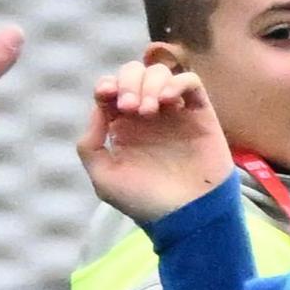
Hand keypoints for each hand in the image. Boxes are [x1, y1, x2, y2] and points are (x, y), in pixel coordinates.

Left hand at [77, 58, 237, 229]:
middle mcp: (148, 115)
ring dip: (150, 83)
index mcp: (124, 127)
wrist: (186, 217)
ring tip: (149, 110)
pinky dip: (177, 83)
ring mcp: (174, 113)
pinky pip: (190, 81)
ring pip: (160, 73)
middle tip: (130, 108)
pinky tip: (169, 102)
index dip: (107, 84)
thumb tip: (98, 108)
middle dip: (128, 82)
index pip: (112, 88)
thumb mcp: (104, 179)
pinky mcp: (200, 114)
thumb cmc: (145, 203)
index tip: (107, 96)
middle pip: (134, 73)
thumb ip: (90, 145)